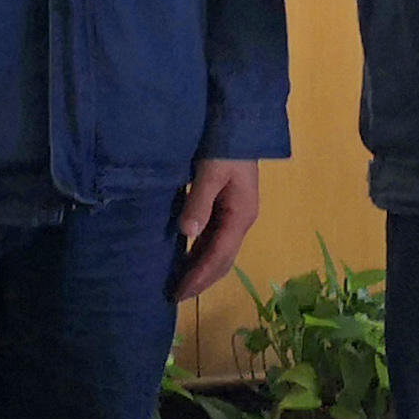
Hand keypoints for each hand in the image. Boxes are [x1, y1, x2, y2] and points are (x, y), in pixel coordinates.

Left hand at [169, 159, 262, 303]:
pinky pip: (215, 238)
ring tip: (180, 284)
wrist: (240, 122)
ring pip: (219, 251)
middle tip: (176, 296)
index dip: (199, 276)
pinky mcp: (228, 207)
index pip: (218, 255)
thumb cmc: (226, 146)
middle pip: (222, 260)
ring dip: (201, 269)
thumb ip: (199, 202)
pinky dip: (201, 253)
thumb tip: (187, 234)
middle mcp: (241, 220)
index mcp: (241, 215)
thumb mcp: (211, 172)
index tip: (179, 292)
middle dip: (202, 280)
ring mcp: (236, 214)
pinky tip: (187, 258)